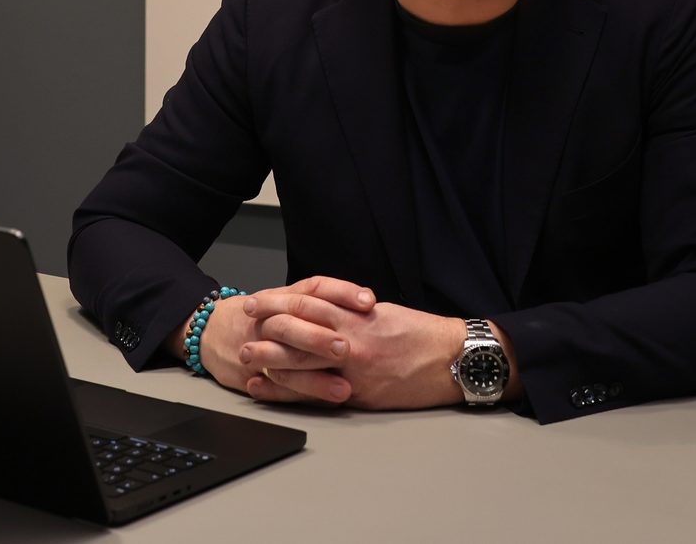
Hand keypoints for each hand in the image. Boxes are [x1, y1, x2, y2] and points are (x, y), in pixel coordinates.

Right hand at [196, 276, 373, 402]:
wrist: (212, 331)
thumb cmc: (262, 316)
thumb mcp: (287, 299)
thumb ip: (323, 303)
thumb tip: (370, 308)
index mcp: (286, 297)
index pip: (315, 287)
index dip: (342, 292)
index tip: (368, 301)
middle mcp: (272, 318)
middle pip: (295, 322)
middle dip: (320, 336)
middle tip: (346, 348)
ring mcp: (260, 347)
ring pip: (285, 361)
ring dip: (314, 378)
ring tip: (343, 389)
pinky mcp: (252, 375)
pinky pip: (274, 387)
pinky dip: (292, 396)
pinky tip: (315, 404)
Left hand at [245, 284, 472, 410]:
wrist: (451, 359)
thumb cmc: (423, 335)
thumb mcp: (386, 314)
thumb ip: (354, 315)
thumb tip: (328, 315)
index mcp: (356, 315)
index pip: (307, 303)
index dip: (278, 301)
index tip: (258, 301)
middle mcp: (350, 338)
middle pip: (297, 330)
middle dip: (266, 328)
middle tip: (243, 326)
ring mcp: (352, 368)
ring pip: (301, 361)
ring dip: (270, 360)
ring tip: (247, 357)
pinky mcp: (358, 394)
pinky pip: (315, 393)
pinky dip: (288, 392)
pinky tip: (270, 389)